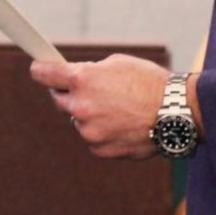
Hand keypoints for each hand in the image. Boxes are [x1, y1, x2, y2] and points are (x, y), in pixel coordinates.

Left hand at [30, 54, 171, 159]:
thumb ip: (90, 71)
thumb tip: (75, 77)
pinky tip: (123, 124)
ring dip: (90, 115)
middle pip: (59, 99)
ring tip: (118, 109)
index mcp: (83, 80)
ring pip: (79, 121)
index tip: (38, 69)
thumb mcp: (117, 64)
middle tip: (90, 90)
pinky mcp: (100, 149)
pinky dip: (103, 132)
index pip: (44, 74)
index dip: (41, 70)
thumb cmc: (150, 83)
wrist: (177, 113)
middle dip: (70, 93)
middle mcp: (81, 106)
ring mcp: (90, 131)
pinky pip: (93, 138)